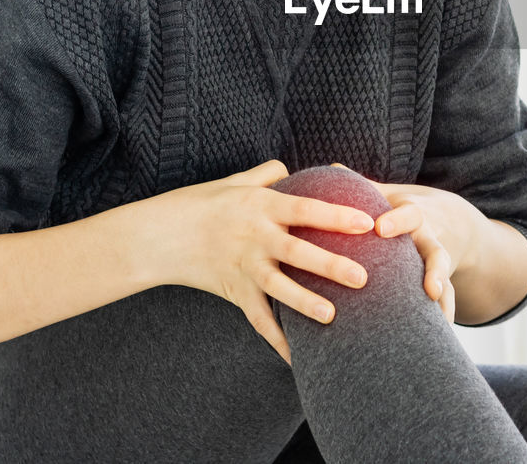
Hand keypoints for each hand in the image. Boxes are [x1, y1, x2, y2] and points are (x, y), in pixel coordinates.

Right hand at [153, 160, 374, 365]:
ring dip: (305, 303)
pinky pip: (258, 319)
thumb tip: (291, 168)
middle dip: (330, 265)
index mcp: (261, 205)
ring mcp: (244, 266)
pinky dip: (277, 340)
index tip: (366, 223)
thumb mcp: (235, 182)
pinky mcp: (234, 291)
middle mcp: (255, 236)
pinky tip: (297, 358)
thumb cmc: (201, 203)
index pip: (305, 208)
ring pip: (278, 288)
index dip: (335, 215)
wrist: (159, 235)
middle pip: (297, 251)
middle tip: (363, 277)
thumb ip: (267, 174)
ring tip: (332, 317)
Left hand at [330, 163, 482, 323]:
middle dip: (435, 270)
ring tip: (441, 321)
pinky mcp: (441, 284)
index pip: (410, 215)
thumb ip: (363, 186)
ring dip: (445, 302)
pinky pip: (447, 302)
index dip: (397, 221)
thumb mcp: (389, 193)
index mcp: (414, 217)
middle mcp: (430, 241)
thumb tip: (331, 169)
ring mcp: (438, 264)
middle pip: (438, 253)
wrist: (450, 221)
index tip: (380, 228)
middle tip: (430, 288)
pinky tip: (439, 336)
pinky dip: (444, 317)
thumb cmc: (402, 210)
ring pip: (447, 284)